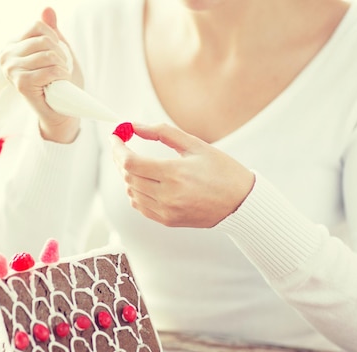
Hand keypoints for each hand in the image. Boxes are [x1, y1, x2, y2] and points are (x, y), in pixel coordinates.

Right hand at [0, 8, 82, 142]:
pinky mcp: (21, 83)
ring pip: (49, 54)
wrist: (60, 113)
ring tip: (59, 78)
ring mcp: (11, 70)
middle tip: (61, 70)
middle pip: (45, 40)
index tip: (57, 55)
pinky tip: (58, 85)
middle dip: (61, 55)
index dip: (55, 39)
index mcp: (13, 45)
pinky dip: (61, 76)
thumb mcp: (58, 52)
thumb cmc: (59, 82)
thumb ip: (51, 31)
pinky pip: (50, 70)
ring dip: (62, 67)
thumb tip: (47, 8)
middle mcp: (7, 55)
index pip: (38, 26)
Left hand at [110, 123, 254, 227]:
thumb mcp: (195, 145)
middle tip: (121, 145)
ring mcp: (166, 211)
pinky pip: (140, 206)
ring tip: (133, 161)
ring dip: (127, 175)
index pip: (130, 162)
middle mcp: (167, 195)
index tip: (115, 136)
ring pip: (131, 192)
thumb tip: (134, 126)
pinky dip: (135, 191)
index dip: (117, 148)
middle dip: (119, 158)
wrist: (241, 203)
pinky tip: (142, 180)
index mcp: (175, 174)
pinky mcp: (167, 220)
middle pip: (127, 176)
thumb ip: (162, 133)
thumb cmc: (223, 171)